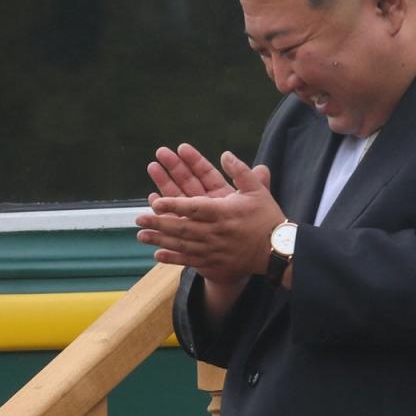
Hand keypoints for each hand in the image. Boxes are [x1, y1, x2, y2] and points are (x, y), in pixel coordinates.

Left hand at [136, 151, 285, 282]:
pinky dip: (173, 259)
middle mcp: (216, 232)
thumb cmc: (267, 218)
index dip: (175, 204)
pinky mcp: (214, 262)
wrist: (277, 251)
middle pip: (183, 227)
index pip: (195, 207)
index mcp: (225, 212)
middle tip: (138, 219)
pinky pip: (190, 261)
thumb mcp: (257, 191)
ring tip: (141, 235)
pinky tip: (157, 256)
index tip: (157, 202)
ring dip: (160, 240)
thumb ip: (241, 171)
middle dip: (159, 223)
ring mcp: (214, 249)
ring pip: (182, 245)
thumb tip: (224, 154)